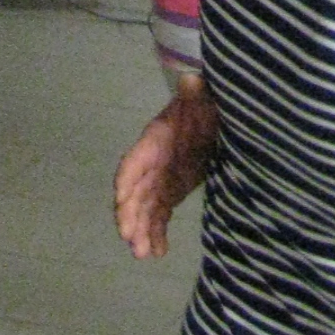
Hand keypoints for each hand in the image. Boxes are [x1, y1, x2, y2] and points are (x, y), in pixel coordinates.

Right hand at [114, 84, 218, 258]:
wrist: (212, 114)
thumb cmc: (204, 104)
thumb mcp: (202, 97)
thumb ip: (196, 92)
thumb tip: (193, 80)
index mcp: (155, 140)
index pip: (135, 160)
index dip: (127, 179)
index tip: (122, 199)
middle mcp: (152, 163)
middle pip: (135, 192)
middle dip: (130, 215)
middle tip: (130, 238)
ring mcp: (160, 180)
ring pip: (144, 209)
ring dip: (141, 231)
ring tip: (143, 255)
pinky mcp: (170, 192)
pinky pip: (160, 215)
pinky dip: (158, 234)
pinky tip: (160, 252)